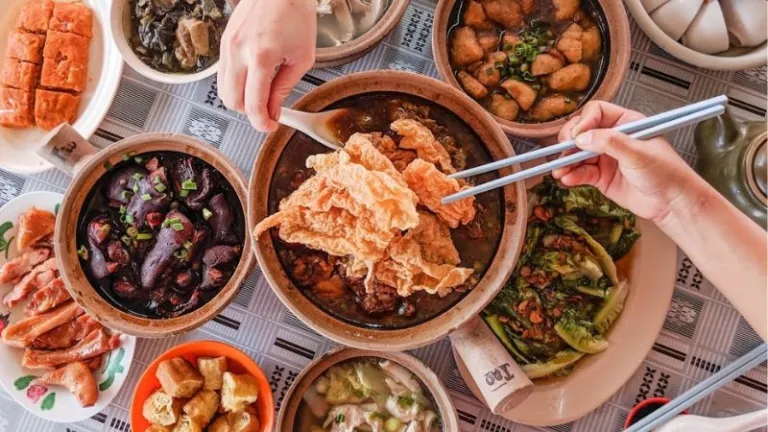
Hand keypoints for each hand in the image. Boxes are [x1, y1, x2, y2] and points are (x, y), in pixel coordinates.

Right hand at [218, 0, 316, 131]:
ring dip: (241, 99)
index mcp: (261, 57)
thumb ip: (284, 88)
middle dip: (250, 113)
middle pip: (232, 101)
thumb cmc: (296, 15)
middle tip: (268, 112)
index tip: (270, 126)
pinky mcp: (224, 41)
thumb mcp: (302, 58)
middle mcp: (238, 52)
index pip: (253, 104)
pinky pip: (223, 74)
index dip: (262, 122)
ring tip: (261, 96)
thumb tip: (273, 111)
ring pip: (224, 90)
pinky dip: (236, 84)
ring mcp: (227, 46)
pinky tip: (252, 81)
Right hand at [552, 101, 704, 222]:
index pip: (597, 112)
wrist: (671, 203)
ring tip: (560, 171)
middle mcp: (613, 138)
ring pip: (577, 154)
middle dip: (570, 142)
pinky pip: (581, 173)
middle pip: (582, 132)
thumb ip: (609, 142)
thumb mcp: (638, 153)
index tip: (577, 136)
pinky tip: (566, 179)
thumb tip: (582, 137)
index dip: (584, 122)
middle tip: (564, 151)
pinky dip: (571, 176)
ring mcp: (605, 157)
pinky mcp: (601, 177)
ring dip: (566, 162)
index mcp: (626, 123)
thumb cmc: (665, 173)